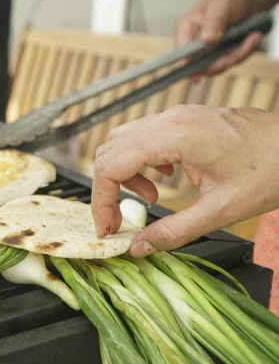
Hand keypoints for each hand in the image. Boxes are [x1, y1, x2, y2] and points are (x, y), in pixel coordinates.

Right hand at [91, 105, 278, 256]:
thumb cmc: (271, 170)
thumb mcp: (220, 210)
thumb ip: (174, 231)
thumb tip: (140, 247)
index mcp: (173, 137)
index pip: (112, 166)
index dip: (101, 200)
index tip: (108, 226)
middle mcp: (169, 120)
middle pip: (109, 151)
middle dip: (107, 189)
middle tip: (118, 219)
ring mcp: (177, 116)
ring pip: (123, 141)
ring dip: (124, 174)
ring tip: (148, 200)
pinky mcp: (185, 119)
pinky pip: (144, 136)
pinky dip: (141, 162)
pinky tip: (164, 180)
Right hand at [176, 0, 262, 77]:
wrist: (247, 1)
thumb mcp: (222, 6)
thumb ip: (214, 22)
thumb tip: (207, 39)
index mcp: (186, 29)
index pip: (182, 51)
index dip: (189, 63)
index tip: (199, 73)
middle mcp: (193, 44)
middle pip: (200, 65)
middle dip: (224, 60)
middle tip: (245, 46)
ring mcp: (206, 52)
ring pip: (218, 66)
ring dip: (239, 54)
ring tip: (253, 37)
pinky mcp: (219, 56)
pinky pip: (230, 63)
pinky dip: (244, 52)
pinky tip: (252, 39)